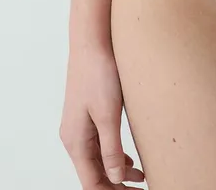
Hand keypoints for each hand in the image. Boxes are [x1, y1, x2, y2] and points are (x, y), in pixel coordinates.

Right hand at [60, 43, 145, 186]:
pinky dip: (115, 156)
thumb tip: (115, 177)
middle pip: (94, 174)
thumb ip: (111, 148)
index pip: (91, 182)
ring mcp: (81, 126)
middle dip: (115, 185)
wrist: (92, 40)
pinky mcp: (90, 114)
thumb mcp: (108, 113)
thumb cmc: (99, 73)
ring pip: (98, 160)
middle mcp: (74, 137)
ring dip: (117, 172)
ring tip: (141, 178)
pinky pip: (100, 145)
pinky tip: (130, 159)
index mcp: (75, 141)